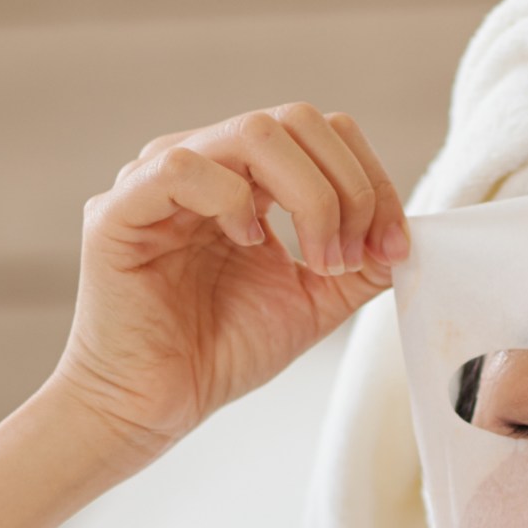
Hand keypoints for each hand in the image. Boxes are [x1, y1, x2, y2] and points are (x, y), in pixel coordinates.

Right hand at [52, 104, 411, 463]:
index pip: (323, 133)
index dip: (370, 181)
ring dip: (308, 197)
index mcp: (247, 177)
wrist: (154, 407)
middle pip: (297, 119)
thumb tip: (408, 233)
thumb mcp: (312, 301)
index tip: (392, 249)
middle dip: (347, 189)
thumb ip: (359, 264)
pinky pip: (183, 167)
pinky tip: (246, 245)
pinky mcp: (118, 209)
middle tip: (349, 260)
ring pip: (253, 132)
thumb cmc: (219, 353)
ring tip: (314, 262)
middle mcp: (204, 164)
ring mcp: (157, 179)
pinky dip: (232, 201)